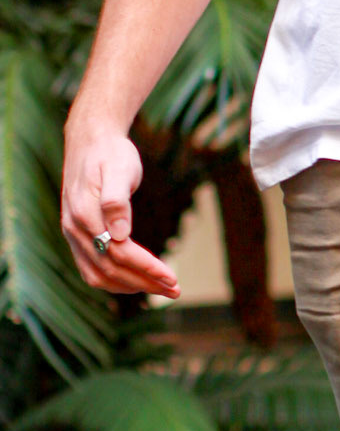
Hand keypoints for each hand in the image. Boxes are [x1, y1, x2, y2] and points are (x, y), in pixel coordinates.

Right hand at [61, 124, 179, 298]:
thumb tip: (121, 234)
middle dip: (144, 283)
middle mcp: (74, 229)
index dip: (146, 268)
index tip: (172, 277)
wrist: (90, 140)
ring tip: (162, 288)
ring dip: (131, 287)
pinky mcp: (77, 236)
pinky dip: (116, 281)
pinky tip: (138, 281)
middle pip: (109, 270)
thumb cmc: (110, 153)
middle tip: (175, 289)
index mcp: (85, 214)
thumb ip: (117, 200)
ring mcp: (73, 235)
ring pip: (99, 275)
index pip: (118, 253)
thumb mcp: (119, 168)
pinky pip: (93, 269)